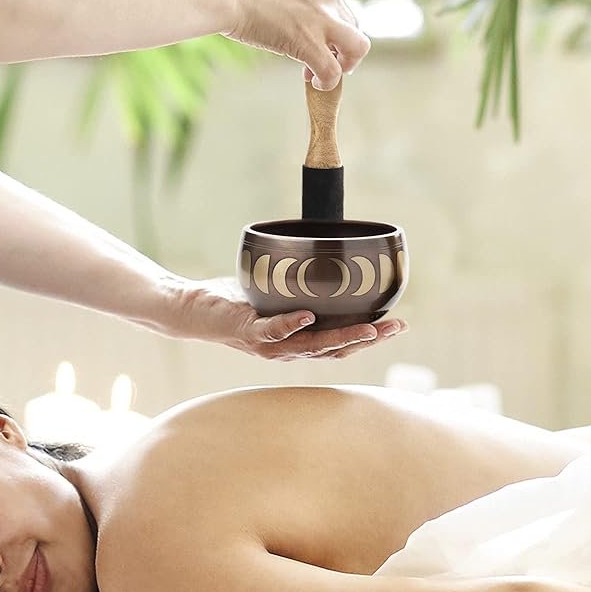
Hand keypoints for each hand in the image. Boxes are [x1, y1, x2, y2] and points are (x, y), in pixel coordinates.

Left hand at [169, 277, 407, 360]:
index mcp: (297, 340)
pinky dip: (290, 325)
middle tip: (397, 326)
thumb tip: (325, 241)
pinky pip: (271, 332)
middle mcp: (287, 349)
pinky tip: (307, 317)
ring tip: (369, 328)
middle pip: (335, 350)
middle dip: (369, 340)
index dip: (370, 337)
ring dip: (341, 338)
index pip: (341, 343)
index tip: (398, 323)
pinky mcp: (247, 333)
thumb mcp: (274, 288)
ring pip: (311, 346)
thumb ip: (299, 278)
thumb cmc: (234, 299)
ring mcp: (268, 345)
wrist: (192, 308)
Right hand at [220, 0, 370, 90]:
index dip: (334, 34)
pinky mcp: (307, 42)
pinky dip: (327, 82)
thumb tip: (299, 23)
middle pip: (356, 30)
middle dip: (341, 51)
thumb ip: (299, 1)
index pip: (346, 13)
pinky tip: (313, 82)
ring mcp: (321, 19)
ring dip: (345, 66)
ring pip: (357, 49)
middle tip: (321, 62)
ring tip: (323, 75)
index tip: (317, 45)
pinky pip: (332, 71)